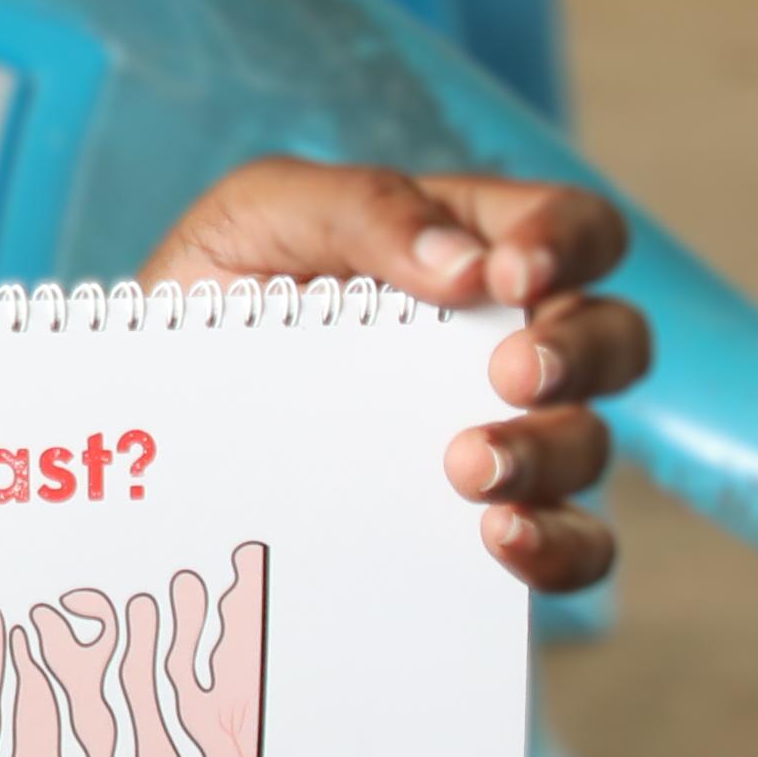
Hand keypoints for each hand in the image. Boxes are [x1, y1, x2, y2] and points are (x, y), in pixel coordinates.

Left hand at [141, 159, 648, 592]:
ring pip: (589, 443)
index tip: (512, 276)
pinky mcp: (481, 524)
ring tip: (469, 470)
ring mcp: (502, 437)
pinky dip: (557, 547)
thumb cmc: (214, 295)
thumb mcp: (260, 217)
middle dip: (577, 354)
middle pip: (611, 337)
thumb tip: (464, 265)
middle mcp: (504, 342)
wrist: (145, 420)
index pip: (570, 228)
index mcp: (470, 248)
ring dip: (549, 453)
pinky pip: (569, 546)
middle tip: (507, 375)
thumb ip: (362, 209)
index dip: (567, 244)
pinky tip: (500, 538)